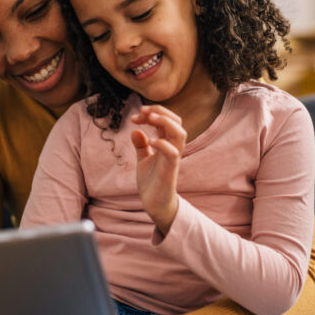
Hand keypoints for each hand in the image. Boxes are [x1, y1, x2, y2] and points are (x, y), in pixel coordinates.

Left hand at [130, 105, 185, 234]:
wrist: (154, 204)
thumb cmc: (151, 181)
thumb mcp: (143, 160)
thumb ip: (141, 145)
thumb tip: (135, 130)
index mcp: (166, 143)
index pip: (166, 120)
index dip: (152, 113)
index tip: (135, 117)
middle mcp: (172, 148)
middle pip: (176, 121)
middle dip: (161, 111)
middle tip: (143, 111)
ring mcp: (173, 158)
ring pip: (180, 134)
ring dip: (165, 122)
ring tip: (150, 118)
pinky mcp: (170, 170)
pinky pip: (173, 152)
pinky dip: (162, 143)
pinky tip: (150, 141)